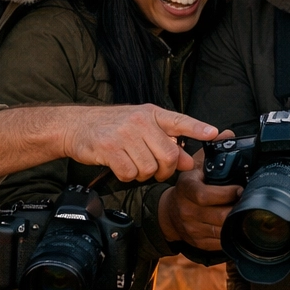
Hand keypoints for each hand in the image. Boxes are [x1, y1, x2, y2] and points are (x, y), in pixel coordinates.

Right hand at [64, 104, 216, 182]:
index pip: (179, 120)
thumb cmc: (111, 127)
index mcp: (151, 113)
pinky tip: (121, 167)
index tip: (213, 133)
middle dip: (165, 169)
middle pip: (168, 154)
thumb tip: (189, 162)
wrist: (76, 125)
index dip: (197, 127)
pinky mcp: (109, 148)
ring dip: (144, 174)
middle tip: (156, 170)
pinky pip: (130, 173)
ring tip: (134, 165)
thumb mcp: (141, 128)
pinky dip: (127, 176)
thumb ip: (166, 143)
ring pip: (149, 167)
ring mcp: (124, 133)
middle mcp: (140, 120)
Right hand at [159, 137, 240, 250]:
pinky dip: (231, 236)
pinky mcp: (197, 242)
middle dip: (236, 210)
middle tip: (251, 203)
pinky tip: (239, 226)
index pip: (204, 195)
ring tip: (248, 214)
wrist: (168, 212)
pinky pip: (218, 243)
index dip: (225, 194)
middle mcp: (187, 210)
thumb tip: (228, 134)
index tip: (240, 189)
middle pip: (217, 215)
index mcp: (186, 189)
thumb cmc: (187, 186)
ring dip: (236, 224)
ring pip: (220, 231)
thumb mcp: (195, 165)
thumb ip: (213, 150)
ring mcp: (191, 228)